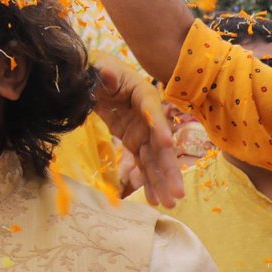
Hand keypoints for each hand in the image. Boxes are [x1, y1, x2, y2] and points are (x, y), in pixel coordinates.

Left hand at [92, 56, 183, 208]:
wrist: (93, 78)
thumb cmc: (100, 70)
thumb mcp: (100, 68)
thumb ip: (104, 73)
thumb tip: (106, 72)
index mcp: (144, 95)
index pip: (153, 111)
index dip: (159, 127)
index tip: (166, 144)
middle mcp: (149, 117)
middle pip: (161, 145)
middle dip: (169, 169)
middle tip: (178, 192)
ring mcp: (142, 132)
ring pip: (154, 160)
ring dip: (160, 181)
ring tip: (167, 203)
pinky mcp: (133, 141)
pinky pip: (141, 162)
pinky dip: (145, 179)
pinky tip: (151, 198)